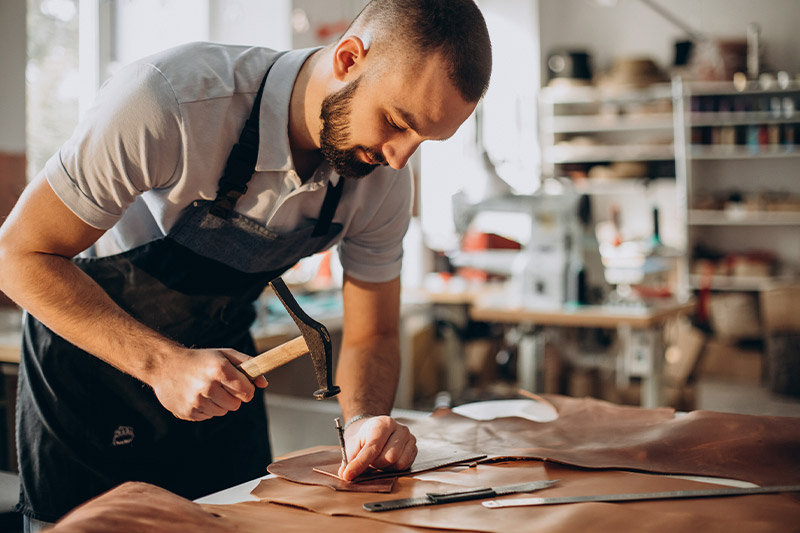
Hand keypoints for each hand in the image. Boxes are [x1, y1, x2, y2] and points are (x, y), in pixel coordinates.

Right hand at [150, 348, 267, 420]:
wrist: (165, 365)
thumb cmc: (200, 359)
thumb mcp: (224, 354)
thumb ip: (248, 365)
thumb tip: (264, 383)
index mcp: (220, 369)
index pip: (247, 392)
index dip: (246, 389)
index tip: (240, 385)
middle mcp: (208, 386)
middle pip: (236, 405)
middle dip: (233, 396)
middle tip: (220, 385)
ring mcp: (196, 401)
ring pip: (222, 412)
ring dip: (219, 403)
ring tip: (207, 389)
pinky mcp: (187, 412)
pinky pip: (208, 416)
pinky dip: (205, 408)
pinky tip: (196, 395)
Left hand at [338, 416, 416, 480]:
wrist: (377, 428)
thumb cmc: (366, 436)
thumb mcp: (353, 443)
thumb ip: (349, 458)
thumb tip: (344, 474)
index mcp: (382, 423)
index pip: (372, 447)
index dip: (360, 463)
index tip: (349, 475)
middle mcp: (399, 429)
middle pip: (388, 458)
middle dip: (375, 464)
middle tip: (370, 461)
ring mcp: (409, 438)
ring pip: (398, 463)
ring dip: (385, 467)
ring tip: (378, 459)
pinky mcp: (414, 448)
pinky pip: (405, 466)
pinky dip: (394, 468)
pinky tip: (388, 461)